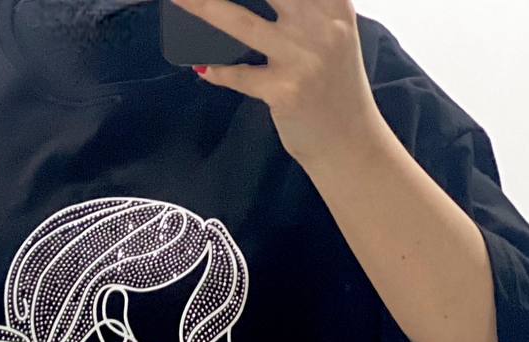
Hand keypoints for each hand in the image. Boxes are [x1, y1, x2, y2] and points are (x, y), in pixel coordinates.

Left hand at [169, 0, 385, 167]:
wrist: (349, 142)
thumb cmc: (334, 85)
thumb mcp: (333, 34)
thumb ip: (307, 7)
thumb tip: (243, 3)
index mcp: (334, 4)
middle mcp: (320, 24)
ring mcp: (301, 58)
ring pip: (240, 23)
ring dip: (203, 8)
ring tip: (179, 0)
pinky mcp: (284, 92)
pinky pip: (238, 75)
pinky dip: (217, 70)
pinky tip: (202, 66)